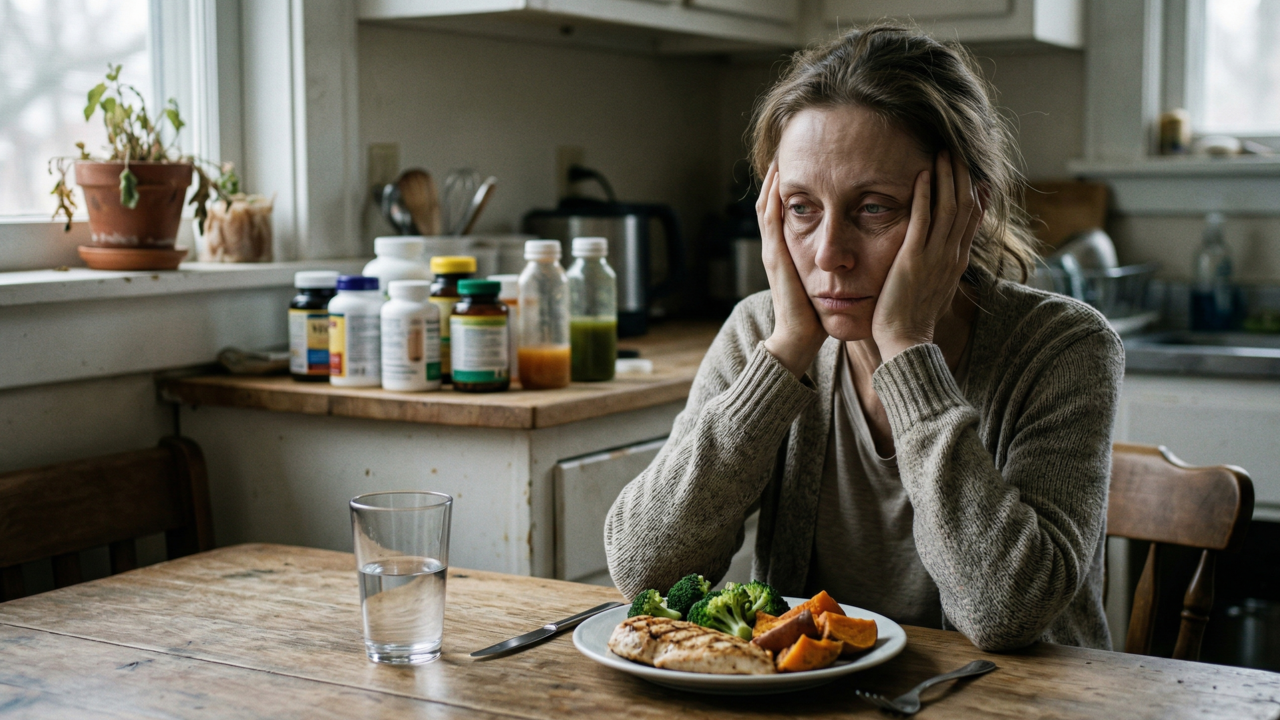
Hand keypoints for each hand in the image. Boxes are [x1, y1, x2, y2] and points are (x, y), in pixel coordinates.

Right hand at [757, 160, 827, 376]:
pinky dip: (772, 198)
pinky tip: (779, 180)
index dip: (788, 187)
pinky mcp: (775, 257)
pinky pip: (770, 220)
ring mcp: (772, 251)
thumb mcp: (825, 280)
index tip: (802, 164)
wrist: (800, 338)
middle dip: (777, 177)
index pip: (784, 211)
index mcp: (788, 252)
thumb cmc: (817, 314)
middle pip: (771, 202)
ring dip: (772, 180)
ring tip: (779, 156)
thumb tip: (854, 249)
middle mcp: (776, 248)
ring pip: (766, 206)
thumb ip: (834, 263)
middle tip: (786, 149)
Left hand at [872, 151, 983, 361]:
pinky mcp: (913, 259)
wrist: (906, 341)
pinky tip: (922, 175)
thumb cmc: (913, 318)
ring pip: (949, 208)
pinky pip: (922, 221)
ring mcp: (935, 256)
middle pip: (965, 206)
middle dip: (962, 176)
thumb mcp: (934, 287)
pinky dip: (924, 196)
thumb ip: (939, 267)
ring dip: (946, 177)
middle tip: (958, 150)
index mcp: (956, 261)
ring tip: (943, 153)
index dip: (975, 194)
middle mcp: (951, 255)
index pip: (972, 220)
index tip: (976, 173)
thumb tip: (942, 257)